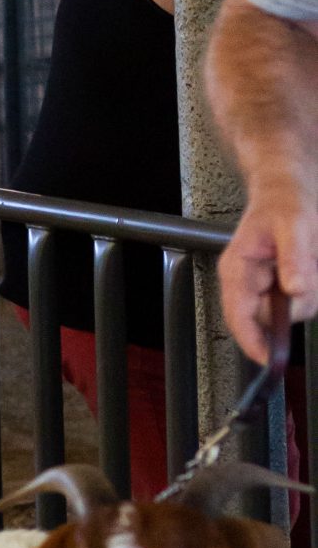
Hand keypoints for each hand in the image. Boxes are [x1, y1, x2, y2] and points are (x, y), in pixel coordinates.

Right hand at [220, 178, 317, 361]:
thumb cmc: (284, 200)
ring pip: (287, 312)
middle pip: (268, 319)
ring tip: (310, 261)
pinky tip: (309, 266)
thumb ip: (294, 259)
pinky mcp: (277, 287)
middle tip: (309, 275)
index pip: (238, 315)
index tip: (270, 359)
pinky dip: (309, 290)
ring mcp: (261, 286)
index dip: (253, 342)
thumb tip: (295, 291)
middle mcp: (244, 282)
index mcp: (237, 268)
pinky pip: (296, 302)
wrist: (287, 188)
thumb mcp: (294, 225)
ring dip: (307, 295)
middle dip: (295, 305)